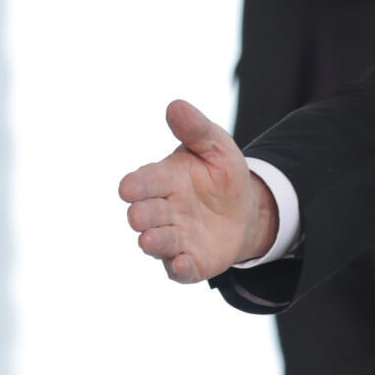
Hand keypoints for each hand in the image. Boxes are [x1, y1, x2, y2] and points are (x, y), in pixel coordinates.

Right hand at [118, 99, 278, 283]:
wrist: (246, 208)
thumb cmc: (221, 174)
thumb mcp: (216, 147)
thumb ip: (196, 129)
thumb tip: (175, 105)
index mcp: (163, 180)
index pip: (143, 182)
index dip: (136, 185)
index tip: (129, 187)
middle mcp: (163, 211)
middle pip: (145, 214)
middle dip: (141, 215)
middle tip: (140, 215)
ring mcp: (175, 238)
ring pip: (157, 243)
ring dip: (154, 242)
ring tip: (149, 240)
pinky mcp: (191, 261)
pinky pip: (181, 270)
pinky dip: (180, 269)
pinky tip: (183, 265)